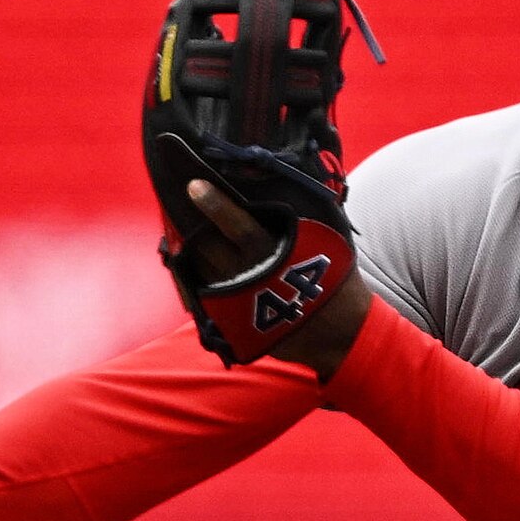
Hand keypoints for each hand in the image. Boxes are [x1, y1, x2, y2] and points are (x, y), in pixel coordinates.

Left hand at [180, 179, 370, 372]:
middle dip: (193, 226)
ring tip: (183, 229)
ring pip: (203, 269)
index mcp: (276, 256)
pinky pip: (203, 294)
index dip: (216, 205)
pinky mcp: (232, 323)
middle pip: (210, 247)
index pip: (239, 227)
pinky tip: (192, 261)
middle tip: (180, 204)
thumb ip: (301, 220)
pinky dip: (195, 276)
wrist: (339, 335)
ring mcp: (238, 303)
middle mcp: (251, 279)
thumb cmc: (336, 282)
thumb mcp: (327, 244)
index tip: (194, 185)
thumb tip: (278, 186)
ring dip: (191, 249)